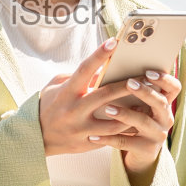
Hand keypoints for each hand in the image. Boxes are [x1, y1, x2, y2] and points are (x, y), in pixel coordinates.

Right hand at [37, 37, 144, 156]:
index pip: (84, 70)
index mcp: (66, 92)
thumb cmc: (48, 106)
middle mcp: (73, 110)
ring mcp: (80, 129)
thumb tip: (100, 67)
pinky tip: (139, 122)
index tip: (114, 42)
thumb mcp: (55, 86)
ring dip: (133, 111)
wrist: (36, 138)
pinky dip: (126, 129)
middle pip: (106, 95)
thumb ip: (76, 75)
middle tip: (146, 76)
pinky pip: (111, 138)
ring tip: (149, 101)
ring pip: (114, 121)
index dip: (99, 55)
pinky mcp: (86, 144)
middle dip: (128, 84)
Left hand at [99, 70, 180, 185]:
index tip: (148, 72)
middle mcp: (166, 118)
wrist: (139, 151)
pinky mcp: (146, 150)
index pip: (174, 88)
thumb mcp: (138, 105)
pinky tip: (93, 135)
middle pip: (160, 103)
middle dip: (145, 92)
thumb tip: (111, 66)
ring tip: (108, 109)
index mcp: (165, 103)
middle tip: (129, 84)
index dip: (164, 79)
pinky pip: (126, 142)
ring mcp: (158, 135)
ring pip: (143, 122)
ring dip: (125, 114)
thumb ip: (132, 90)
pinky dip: (108, 138)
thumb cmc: (134, 118)